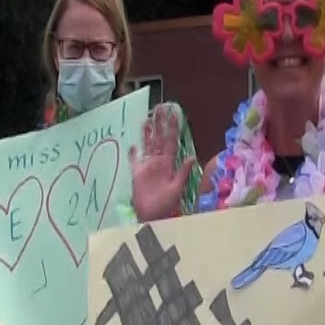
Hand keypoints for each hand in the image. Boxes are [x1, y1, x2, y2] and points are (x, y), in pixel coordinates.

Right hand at [130, 104, 194, 221]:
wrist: (153, 216)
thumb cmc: (167, 205)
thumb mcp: (177, 188)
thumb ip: (183, 172)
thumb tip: (191, 156)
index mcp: (168, 163)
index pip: (171, 141)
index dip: (172, 128)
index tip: (174, 114)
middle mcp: (158, 162)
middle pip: (158, 139)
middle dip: (159, 124)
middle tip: (159, 108)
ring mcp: (147, 167)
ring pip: (147, 145)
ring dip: (147, 133)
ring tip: (147, 118)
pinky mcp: (136, 173)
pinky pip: (134, 161)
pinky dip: (133, 153)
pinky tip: (133, 145)